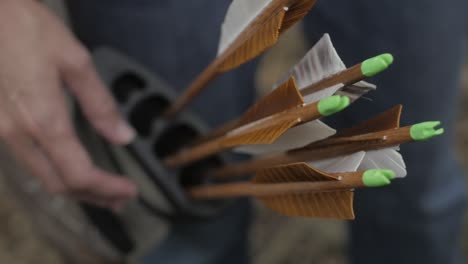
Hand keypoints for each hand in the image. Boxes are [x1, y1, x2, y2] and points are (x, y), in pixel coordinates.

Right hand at [0, 0, 136, 209]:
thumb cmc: (25, 29)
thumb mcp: (74, 60)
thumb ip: (99, 103)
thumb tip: (124, 136)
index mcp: (43, 119)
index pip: (78, 173)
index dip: (106, 188)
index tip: (130, 190)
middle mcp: (18, 134)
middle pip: (58, 183)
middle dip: (93, 196)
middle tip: (121, 199)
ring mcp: (3, 132)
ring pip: (41, 176)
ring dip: (75, 188)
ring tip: (103, 191)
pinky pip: (30, 162)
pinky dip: (57, 174)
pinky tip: (72, 169)